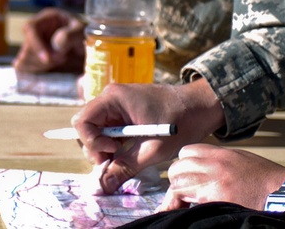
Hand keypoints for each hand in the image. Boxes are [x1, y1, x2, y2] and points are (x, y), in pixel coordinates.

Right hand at [14, 8, 85, 72]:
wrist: (91, 48)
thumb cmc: (87, 36)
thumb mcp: (83, 32)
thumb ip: (71, 35)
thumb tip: (56, 44)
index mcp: (47, 17)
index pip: (30, 28)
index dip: (36, 44)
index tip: (47, 59)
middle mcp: (37, 28)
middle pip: (27, 45)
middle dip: (42, 57)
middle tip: (62, 59)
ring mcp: (33, 43)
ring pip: (25, 57)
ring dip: (40, 64)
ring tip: (60, 60)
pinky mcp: (33, 55)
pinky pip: (25, 65)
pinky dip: (36, 70)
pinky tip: (50, 67)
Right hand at [71, 78, 224, 192]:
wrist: (202, 105)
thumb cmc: (181, 121)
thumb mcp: (153, 149)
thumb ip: (125, 167)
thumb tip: (103, 187)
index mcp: (113, 98)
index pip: (82, 122)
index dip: (93, 143)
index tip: (114, 153)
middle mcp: (110, 97)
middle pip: (86, 127)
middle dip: (97, 149)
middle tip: (117, 162)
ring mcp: (116, 103)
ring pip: (96, 130)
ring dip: (106, 148)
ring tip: (127, 157)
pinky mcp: (123, 111)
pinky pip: (108, 129)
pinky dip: (114, 143)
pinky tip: (131, 150)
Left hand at [157, 144, 284, 210]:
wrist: (282, 192)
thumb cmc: (263, 177)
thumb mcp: (238, 158)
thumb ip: (216, 160)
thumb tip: (198, 168)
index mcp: (218, 154)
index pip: (185, 152)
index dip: (184, 164)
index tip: (188, 174)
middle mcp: (212, 166)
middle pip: (177, 168)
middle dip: (178, 180)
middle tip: (184, 192)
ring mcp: (212, 183)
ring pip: (178, 185)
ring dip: (179, 194)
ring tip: (187, 202)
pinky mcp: (215, 200)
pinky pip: (188, 201)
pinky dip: (185, 205)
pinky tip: (192, 209)